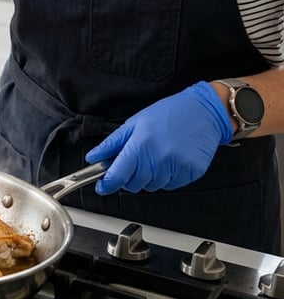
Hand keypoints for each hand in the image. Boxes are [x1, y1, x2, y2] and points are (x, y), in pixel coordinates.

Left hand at [85, 81, 232, 193]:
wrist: (203, 112)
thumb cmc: (168, 114)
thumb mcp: (134, 124)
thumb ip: (112, 144)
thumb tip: (93, 157)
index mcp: (140, 146)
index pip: (118, 175)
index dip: (107, 184)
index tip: (102, 186)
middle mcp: (158, 159)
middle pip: (134, 185)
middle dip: (129, 177)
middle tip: (135, 162)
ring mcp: (176, 168)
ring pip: (152, 186)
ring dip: (149, 177)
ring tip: (156, 156)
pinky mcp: (191, 173)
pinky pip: (171, 185)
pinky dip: (166, 177)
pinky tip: (170, 160)